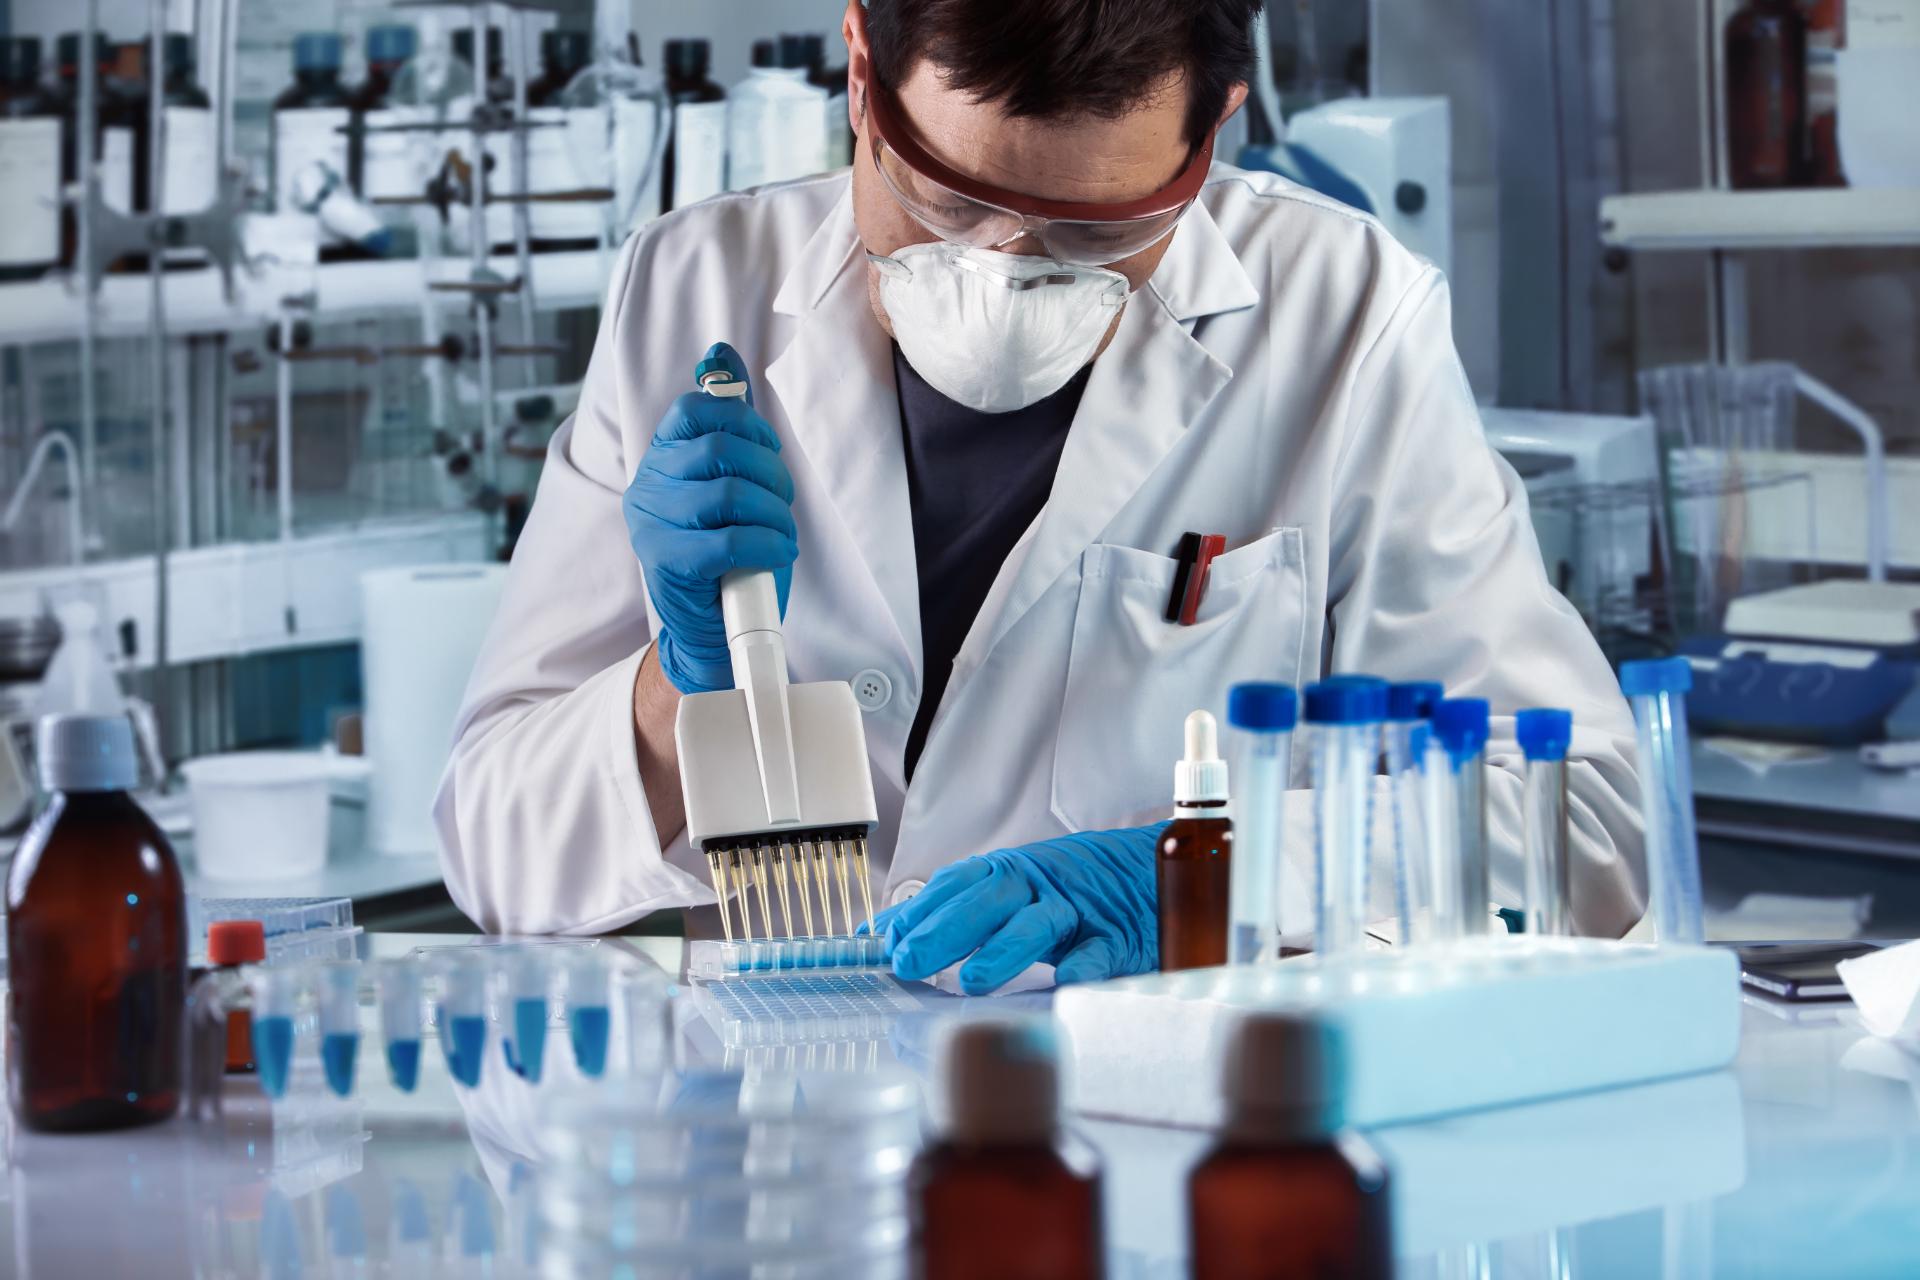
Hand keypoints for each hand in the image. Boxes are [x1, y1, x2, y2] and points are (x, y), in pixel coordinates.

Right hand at [623, 342, 797, 694]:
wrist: (709, 627)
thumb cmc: (728, 553)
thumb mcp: (729, 482)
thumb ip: (726, 424)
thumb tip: (722, 355)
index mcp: (661, 458)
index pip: (693, 410)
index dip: (742, 420)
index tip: (767, 448)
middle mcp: (648, 485)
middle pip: (719, 449)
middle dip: (769, 472)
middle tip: (783, 499)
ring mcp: (652, 524)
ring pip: (727, 494)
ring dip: (773, 512)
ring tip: (782, 532)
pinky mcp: (666, 562)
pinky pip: (728, 539)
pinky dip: (767, 543)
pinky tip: (777, 552)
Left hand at [867, 825, 1163, 994]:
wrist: (1149, 872)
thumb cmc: (1070, 890)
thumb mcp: (1012, 892)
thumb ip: (954, 910)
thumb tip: (886, 931)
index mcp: (1010, 873)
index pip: (956, 884)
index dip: (920, 910)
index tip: (886, 941)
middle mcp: (1040, 885)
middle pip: (988, 900)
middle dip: (944, 930)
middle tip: (909, 961)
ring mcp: (1080, 909)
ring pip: (1038, 924)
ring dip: (1003, 950)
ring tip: (972, 980)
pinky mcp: (1119, 935)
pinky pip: (1101, 949)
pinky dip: (1084, 963)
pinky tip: (1065, 979)